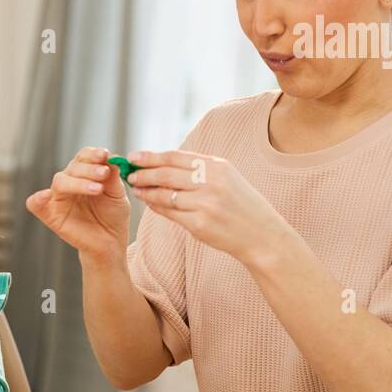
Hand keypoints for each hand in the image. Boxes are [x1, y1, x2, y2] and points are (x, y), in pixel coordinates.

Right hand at [25, 146, 129, 261]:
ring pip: (60, 182)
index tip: (105, 155)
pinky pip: (36, 204)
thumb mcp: (117, 194)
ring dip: (77, 182)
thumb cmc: (112, 215)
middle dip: (89, 169)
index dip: (93, 154)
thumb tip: (110, 158)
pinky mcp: (50, 215)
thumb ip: (113, 177)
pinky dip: (37, 199)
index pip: (84, 157)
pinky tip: (45, 196)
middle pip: (73, 167)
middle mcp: (69, 182)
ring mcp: (58, 198)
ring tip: (97, 189)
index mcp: (84, 173)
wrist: (110, 242)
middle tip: (104, 174)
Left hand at [126, 150, 290, 263]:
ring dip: (147, 191)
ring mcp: (205, 204)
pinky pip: (170, 213)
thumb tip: (162, 163)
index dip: (151, 156)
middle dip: (143, 173)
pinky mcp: (199, 225)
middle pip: (166, 174)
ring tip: (137, 188)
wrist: (262, 235)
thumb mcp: (226, 178)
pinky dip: (156, 207)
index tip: (134, 156)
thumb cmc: (241, 205)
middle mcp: (211, 182)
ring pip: (165, 195)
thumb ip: (198, 169)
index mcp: (217, 166)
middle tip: (130, 174)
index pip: (175, 157)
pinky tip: (149, 203)